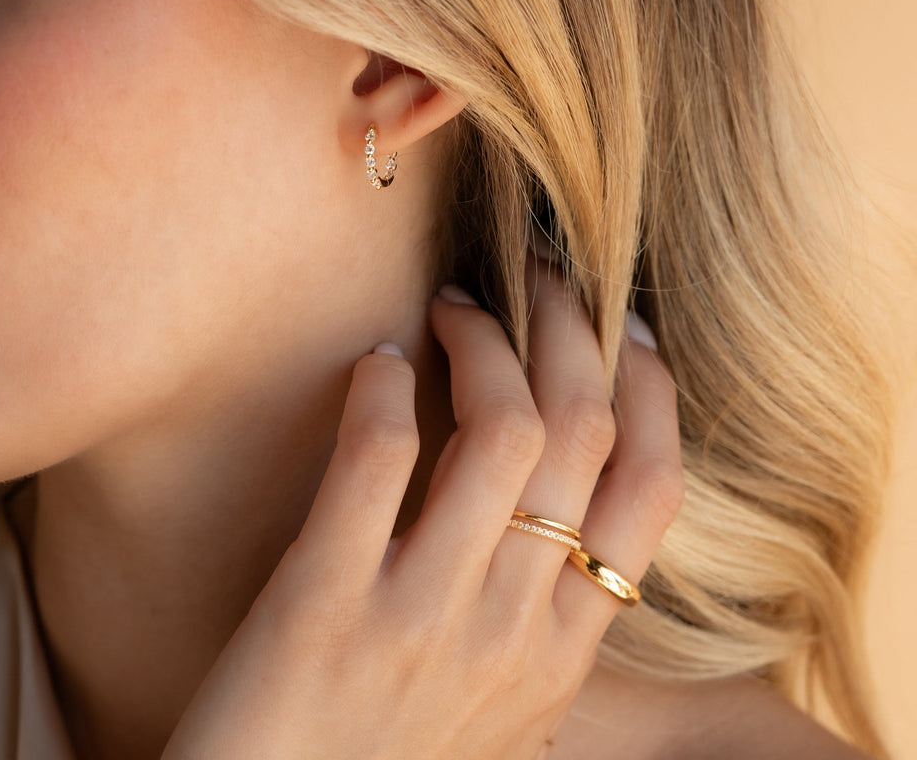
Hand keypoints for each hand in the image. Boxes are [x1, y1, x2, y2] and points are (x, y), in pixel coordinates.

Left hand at [161, 256, 681, 759]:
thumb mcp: (492, 704)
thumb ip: (530, 618)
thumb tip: (547, 505)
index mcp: (562, 654)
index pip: (651, 492)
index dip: (650, 388)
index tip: (622, 323)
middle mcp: (512, 632)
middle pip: (582, 435)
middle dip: (569, 328)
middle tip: (535, 271)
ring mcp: (422, 620)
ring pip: (503, 433)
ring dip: (482, 343)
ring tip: (451, 306)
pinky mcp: (324, 608)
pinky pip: (378, 461)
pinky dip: (381, 392)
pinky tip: (372, 366)